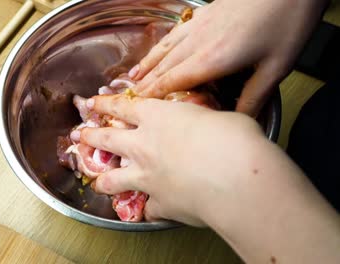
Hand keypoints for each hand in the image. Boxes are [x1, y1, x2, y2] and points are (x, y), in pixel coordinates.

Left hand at [80, 94, 339, 262]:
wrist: (236, 179)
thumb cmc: (234, 139)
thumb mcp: (219, 117)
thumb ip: (201, 122)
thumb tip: (208, 125)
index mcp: (157, 117)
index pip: (122, 107)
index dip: (104, 105)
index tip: (91, 104)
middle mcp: (144, 146)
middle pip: (106, 140)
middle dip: (90, 137)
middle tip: (80, 136)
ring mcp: (147, 177)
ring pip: (112, 179)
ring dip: (103, 179)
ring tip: (99, 181)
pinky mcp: (159, 204)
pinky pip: (145, 208)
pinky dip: (146, 209)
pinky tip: (148, 210)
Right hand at [129, 0, 327, 116]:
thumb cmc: (286, 21)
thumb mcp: (276, 67)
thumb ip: (254, 97)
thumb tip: (241, 121)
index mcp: (213, 60)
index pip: (173, 82)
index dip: (153, 96)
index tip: (137, 107)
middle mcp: (198, 43)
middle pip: (164, 67)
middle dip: (145, 84)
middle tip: (130, 98)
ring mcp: (199, 25)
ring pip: (165, 49)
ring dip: (148, 65)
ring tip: (134, 77)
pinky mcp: (205, 13)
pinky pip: (174, 34)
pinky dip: (160, 45)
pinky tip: (157, 49)